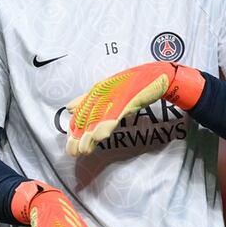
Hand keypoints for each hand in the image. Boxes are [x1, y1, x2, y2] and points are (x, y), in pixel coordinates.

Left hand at [66, 61, 204, 155]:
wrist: (157, 75)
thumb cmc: (133, 84)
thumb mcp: (108, 91)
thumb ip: (87, 99)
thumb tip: (68, 108)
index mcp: (97, 90)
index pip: (81, 111)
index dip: (74, 127)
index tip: (69, 142)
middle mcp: (104, 91)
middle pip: (87, 116)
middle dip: (78, 135)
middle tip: (72, 152)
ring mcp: (116, 95)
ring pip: (99, 117)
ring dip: (90, 135)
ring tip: (83, 150)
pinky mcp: (128, 98)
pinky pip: (115, 114)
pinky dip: (106, 125)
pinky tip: (99, 137)